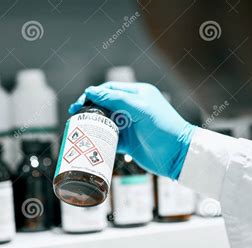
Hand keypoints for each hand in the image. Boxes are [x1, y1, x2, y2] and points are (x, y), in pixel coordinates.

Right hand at [69, 82, 194, 179]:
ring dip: (93, 124)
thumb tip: (91, 90)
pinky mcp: (128, 142)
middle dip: (89, 109)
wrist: (177, 155)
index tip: (80, 102)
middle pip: (104, 105)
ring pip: (105, 121)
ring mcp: (130, 125)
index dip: (93, 94)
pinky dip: (100, 139)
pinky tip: (90, 141)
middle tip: (74, 115)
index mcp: (137, 94)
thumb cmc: (163, 127)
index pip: (109, 89)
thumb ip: (115, 98)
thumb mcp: (139, 108)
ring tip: (78, 128)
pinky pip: (110, 138)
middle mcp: (132, 108)